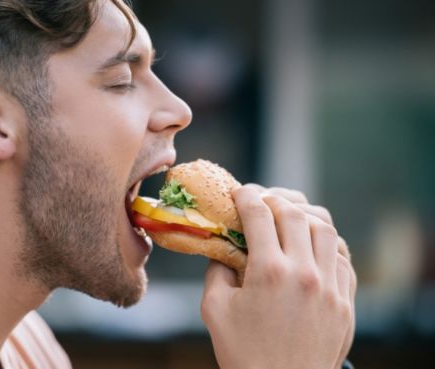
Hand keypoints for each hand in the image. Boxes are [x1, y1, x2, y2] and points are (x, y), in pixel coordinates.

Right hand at [201, 185, 355, 368]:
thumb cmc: (243, 353)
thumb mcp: (214, 309)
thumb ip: (216, 271)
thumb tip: (223, 249)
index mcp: (269, 272)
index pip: (259, 215)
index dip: (246, 197)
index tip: (240, 193)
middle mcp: (304, 273)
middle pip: (295, 214)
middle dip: (275, 201)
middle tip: (262, 203)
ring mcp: (330, 287)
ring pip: (325, 230)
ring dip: (304, 217)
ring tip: (289, 220)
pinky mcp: (345, 302)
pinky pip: (342, 258)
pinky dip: (326, 244)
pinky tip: (311, 248)